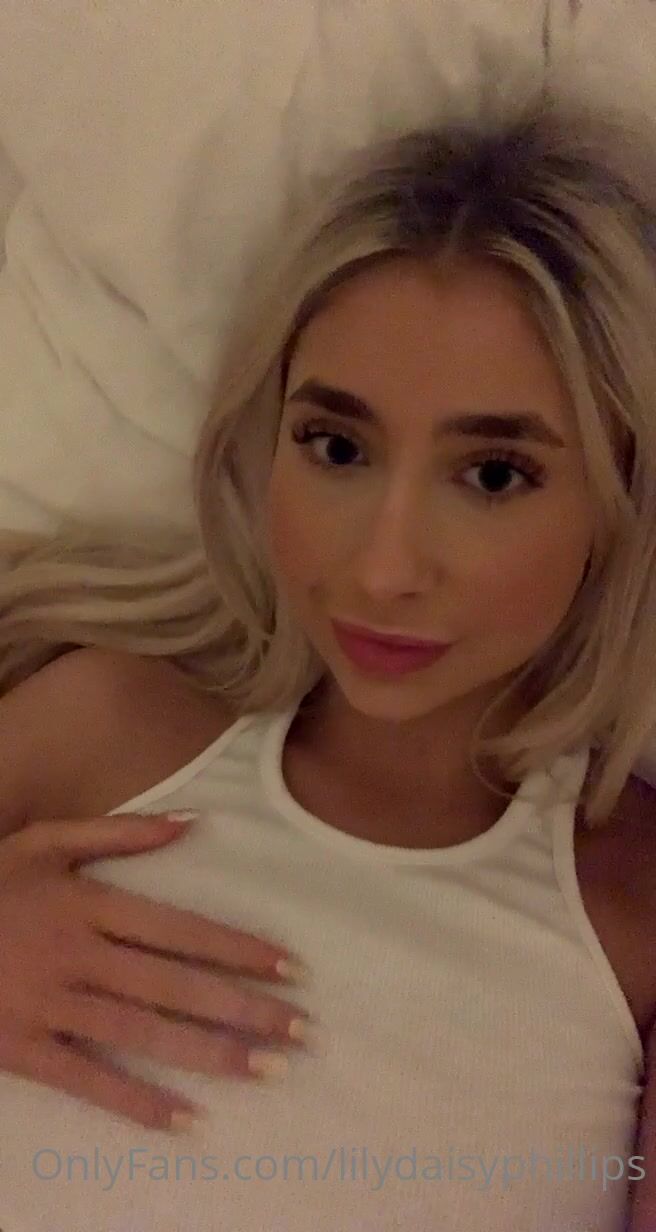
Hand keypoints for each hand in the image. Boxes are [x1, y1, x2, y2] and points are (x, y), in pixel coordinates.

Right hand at [0, 812, 311, 1130]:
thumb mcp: (46, 840)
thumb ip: (120, 832)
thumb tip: (194, 821)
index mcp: (90, 905)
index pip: (180, 929)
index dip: (237, 949)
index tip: (290, 968)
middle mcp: (79, 957)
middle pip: (174, 986)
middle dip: (242, 1008)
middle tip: (300, 1031)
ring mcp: (51, 1006)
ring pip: (143, 1034)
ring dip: (208, 1054)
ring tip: (266, 1070)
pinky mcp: (25, 1050)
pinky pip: (87, 1082)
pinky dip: (136, 1102)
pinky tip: (185, 1120)